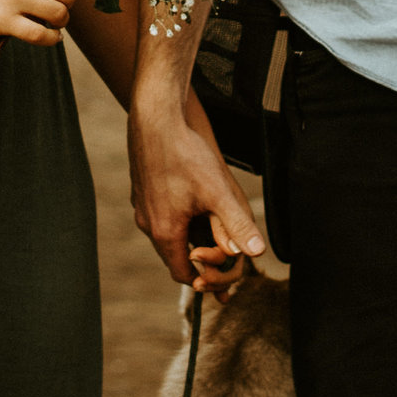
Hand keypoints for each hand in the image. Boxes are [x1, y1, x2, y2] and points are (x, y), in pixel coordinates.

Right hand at [127, 79, 265, 289]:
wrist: (155, 119)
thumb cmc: (186, 154)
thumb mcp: (218, 192)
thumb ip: (237, 224)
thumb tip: (256, 251)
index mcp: (165, 232)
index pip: (181, 273)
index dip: (203, 278)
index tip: (220, 273)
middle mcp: (147, 224)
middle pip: (172, 255)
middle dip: (195, 259)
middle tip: (217, 255)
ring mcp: (141, 206)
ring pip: (164, 234)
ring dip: (184, 238)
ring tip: (206, 231)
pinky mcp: (140, 190)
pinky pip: (158, 214)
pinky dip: (174, 219)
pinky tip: (189, 203)